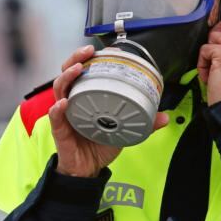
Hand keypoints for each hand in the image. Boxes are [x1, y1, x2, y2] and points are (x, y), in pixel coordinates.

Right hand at [49, 45, 168, 177]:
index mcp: (86, 98)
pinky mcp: (60, 130)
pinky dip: (58, 109)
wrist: (87, 170)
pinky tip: (63, 103)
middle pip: (67, 73)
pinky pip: (55, 117)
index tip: (103, 50)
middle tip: (88, 51)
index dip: (90, 59)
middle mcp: (73, 102)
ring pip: (59, 89)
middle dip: (75, 59)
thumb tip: (164, 117)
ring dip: (67, 77)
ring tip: (77, 69)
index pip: (84, 72)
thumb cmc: (99, 146)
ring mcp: (64, 114)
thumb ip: (143, 123)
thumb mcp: (123, 131)